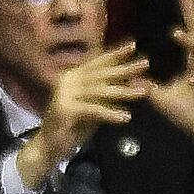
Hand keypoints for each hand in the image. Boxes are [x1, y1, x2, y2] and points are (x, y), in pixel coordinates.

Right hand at [25, 46, 148, 186]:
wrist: (49, 147)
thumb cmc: (73, 127)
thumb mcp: (93, 107)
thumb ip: (106, 95)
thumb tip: (129, 82)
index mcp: (73, 76)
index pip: (96, 62)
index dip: (115, 54)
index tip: (133, 46)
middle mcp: (68, 81)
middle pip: (101, 73)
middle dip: (125, 68)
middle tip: (145, 64)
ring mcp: (65, 94)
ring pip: (100, 90)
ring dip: (124, 91)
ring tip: (143, 92)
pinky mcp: (65, 109)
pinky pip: (94, 109)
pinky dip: (111, 113)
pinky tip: (126, 117)